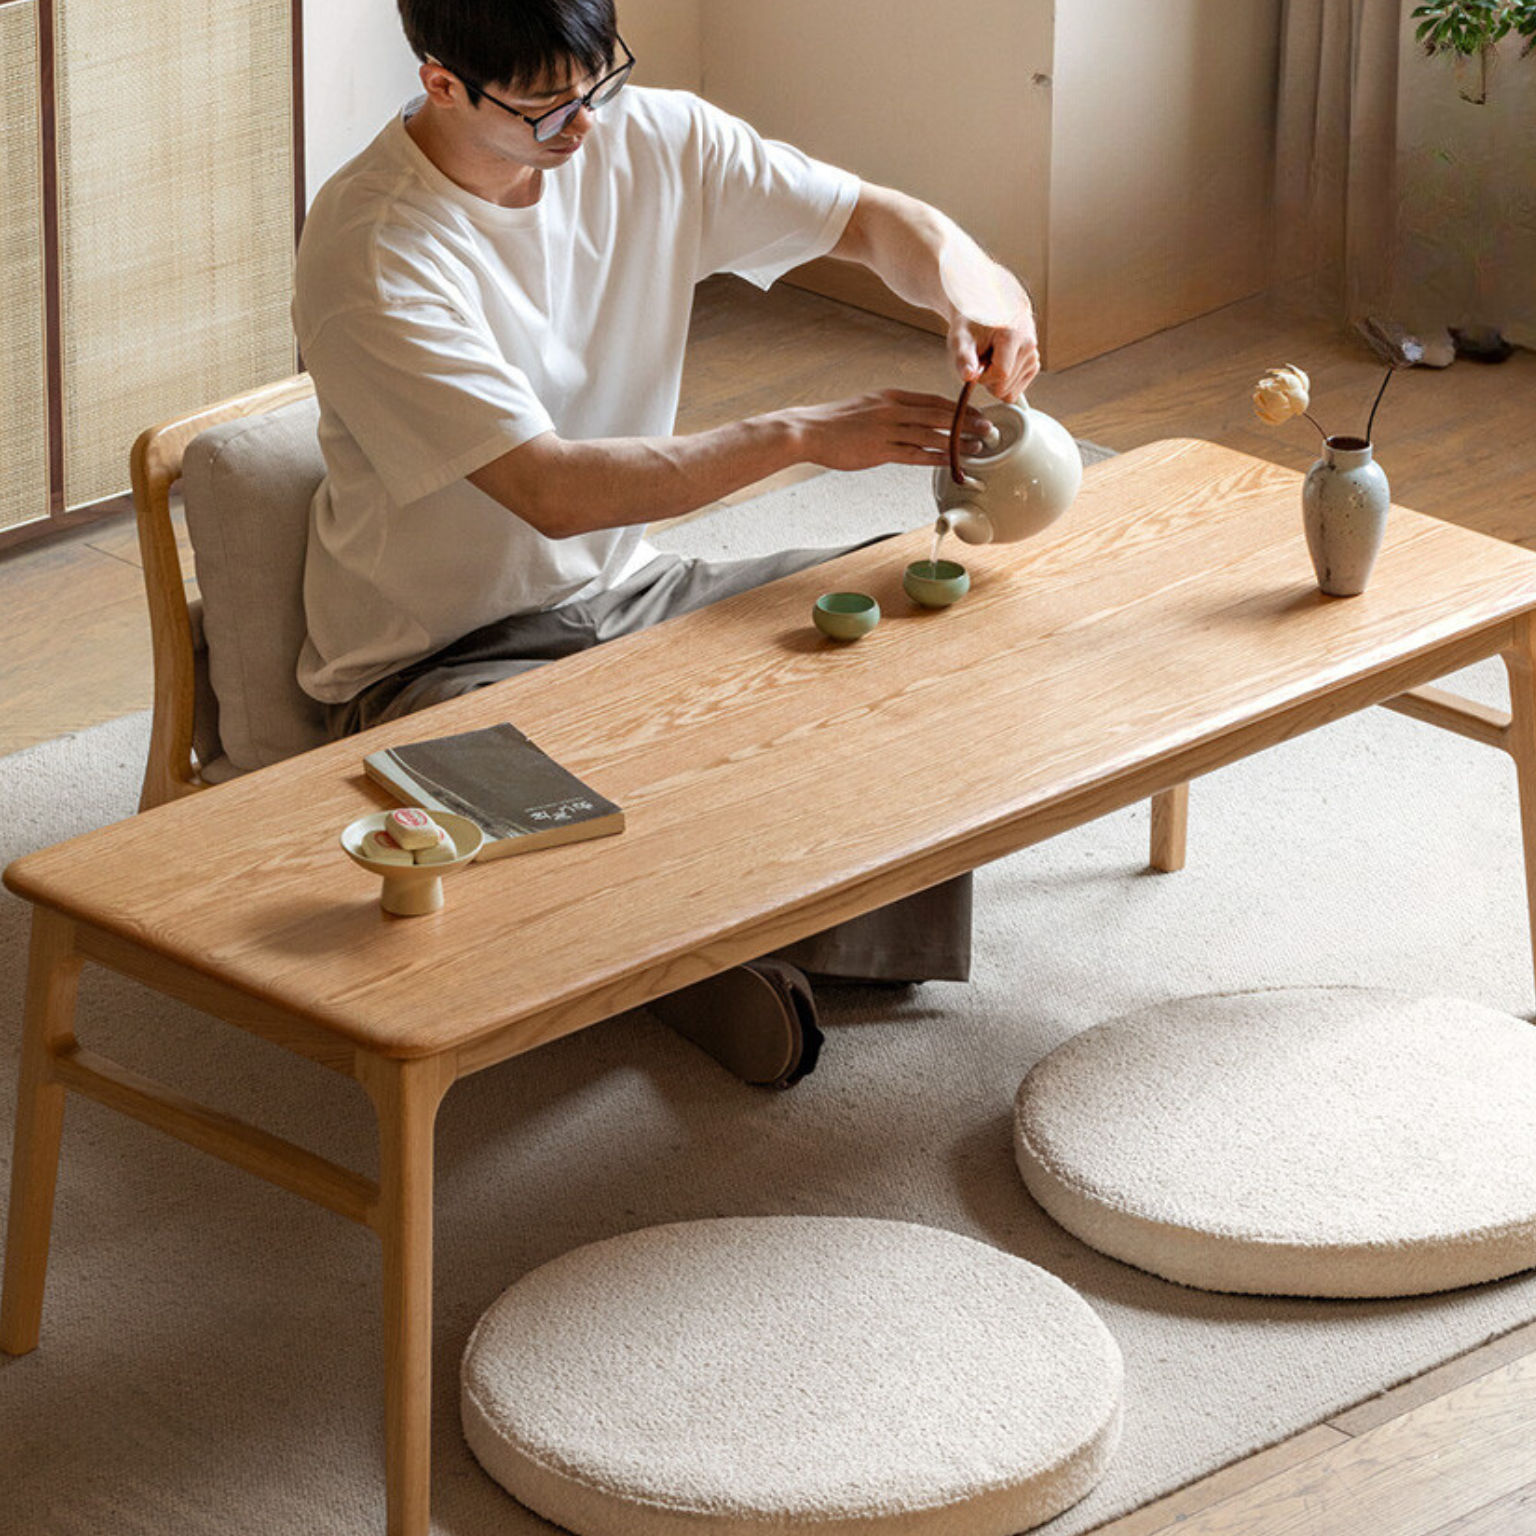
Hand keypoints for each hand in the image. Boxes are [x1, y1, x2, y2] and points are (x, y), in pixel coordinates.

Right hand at [786, 390, 990, 472]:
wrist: (807, 430)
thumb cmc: (834, 422)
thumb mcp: (866, 406)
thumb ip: (890, 411)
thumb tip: (910, 420)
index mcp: (891, 397)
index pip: (932, 400)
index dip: (957, 408)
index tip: (975, 414)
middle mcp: (893, 409)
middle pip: (939, 415)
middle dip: (968, 422)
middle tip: (989, 428)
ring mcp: (887, 430)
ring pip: (932, 435)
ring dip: (958, 442)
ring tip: (978, 448)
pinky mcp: (879, 450)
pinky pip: (915, 454)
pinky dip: (937, 458)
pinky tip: (951, 462)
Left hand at [949, 304, 1039, 403]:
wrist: (989, 308)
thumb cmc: (973, 321)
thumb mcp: (961, 336)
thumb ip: (963, 357)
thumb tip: (969, 376)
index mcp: (1014, 335)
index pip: (1001, 375)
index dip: (982, 377)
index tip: (974, 366)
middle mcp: (1029, 346)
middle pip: (1004, 387)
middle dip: (987, 380)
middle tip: (981, 360)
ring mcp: (1034, 356)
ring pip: (1010, 392)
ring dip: (994, 381)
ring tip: (990, 358)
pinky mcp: (1034, 364)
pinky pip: (1015, 391)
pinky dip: (1003, 383)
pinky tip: (998, 363)